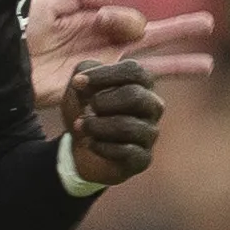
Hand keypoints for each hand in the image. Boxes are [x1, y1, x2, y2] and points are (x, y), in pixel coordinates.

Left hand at [28, 0, 214, 109]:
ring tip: (208, 65)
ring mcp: (104, 70)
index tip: (104, 21)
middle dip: (180, 31)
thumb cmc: (19, 30)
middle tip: (210, 24)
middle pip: (151, 37)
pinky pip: (127, 92)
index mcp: (94, 21)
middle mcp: (105, 45)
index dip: (126, 21)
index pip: (130, 20)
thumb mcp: (46, 5)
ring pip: (150, 66)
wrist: (1, 63)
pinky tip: (165, 98)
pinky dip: (148, 93)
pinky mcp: (96, 92)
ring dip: (179, 65)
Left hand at [59, 59, 164, 186]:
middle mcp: (152, 106)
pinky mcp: (143, 158)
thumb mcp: (79, 88)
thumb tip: (82, 81)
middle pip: (135, 96)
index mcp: (141, 83)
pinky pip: (126, 151)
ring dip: (96, 126)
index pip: (133, 70)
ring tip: (80, 126)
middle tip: (87, 108)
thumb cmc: (87, 110)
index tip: (77, 83)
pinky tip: (89, 143)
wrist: (84, 148)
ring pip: (127, 126)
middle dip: (102, 102)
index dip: (104, 75)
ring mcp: (150, 133)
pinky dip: (101, 146)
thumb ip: (82, 73)